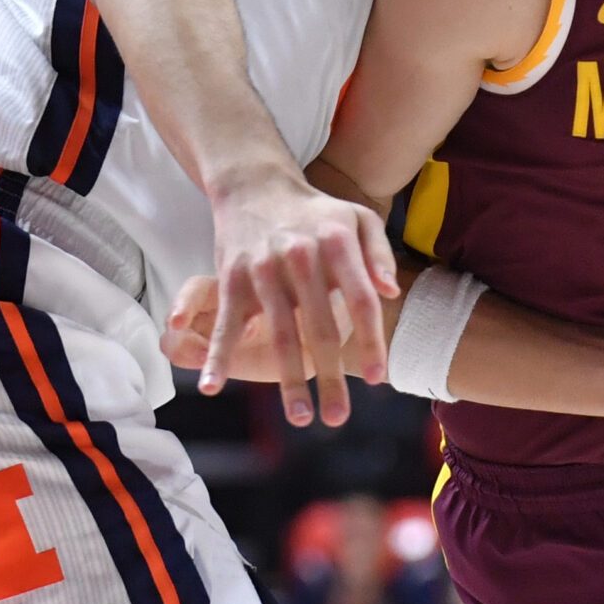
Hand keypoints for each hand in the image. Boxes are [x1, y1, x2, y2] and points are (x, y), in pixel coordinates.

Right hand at [189, 171, 399, 427]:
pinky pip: (227, 323)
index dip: (371, 339)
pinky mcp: (231, 276)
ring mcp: (263, 268)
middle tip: (338, 418)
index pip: (360, 299)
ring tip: (300, 418)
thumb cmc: (317, 211)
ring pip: (279, 333)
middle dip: (330, 376)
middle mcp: (300, 256)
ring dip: (288, 380)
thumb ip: (379, 255)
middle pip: (320, 327)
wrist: (256, 185)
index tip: (379, 378)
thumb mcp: (359, 218)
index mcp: (336, 243)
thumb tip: (390, 293)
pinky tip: (213, 387)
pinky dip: (218, 356)